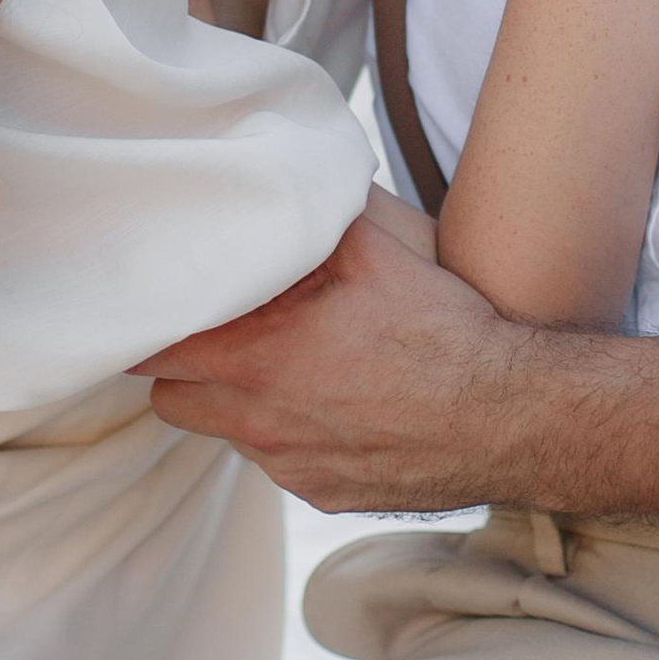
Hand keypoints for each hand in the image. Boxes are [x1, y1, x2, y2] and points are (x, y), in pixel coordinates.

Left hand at [137, 200, 658, 539]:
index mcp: (257, 353)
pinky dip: (286, 433)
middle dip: (178, 362)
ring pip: (222, 430)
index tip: (151, 296)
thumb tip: (281, 166)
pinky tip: (331, 402)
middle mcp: (259, 420)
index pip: (149, 346)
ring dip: (232, 399)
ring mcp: (289, 464)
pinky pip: (277, 461)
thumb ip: (317, 211)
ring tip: (277, 363)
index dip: (143, 319)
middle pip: (166, 396)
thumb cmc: (446, 326)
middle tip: (208, 327)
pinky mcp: (321, 493)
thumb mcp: (379, 245)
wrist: (514, 417)